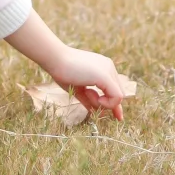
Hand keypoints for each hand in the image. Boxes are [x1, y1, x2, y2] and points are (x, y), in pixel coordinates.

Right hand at [4, 12, 125, 120]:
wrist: (55, 59)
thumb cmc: (63, 72)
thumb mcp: (79, 89)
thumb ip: (89, 100)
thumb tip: (97, 113)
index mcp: (103, 67)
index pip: (115, 89)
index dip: (112, 103)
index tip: (111, 115)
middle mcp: (109, 67)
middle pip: (118, 94)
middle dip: (107, 104)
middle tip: (88, 98)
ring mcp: (108, 70)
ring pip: (118, 97)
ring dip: (102, 103)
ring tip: (86, 92)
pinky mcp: (105, 76)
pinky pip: (116, 97)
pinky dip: (106, 103)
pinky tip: (89, 94)